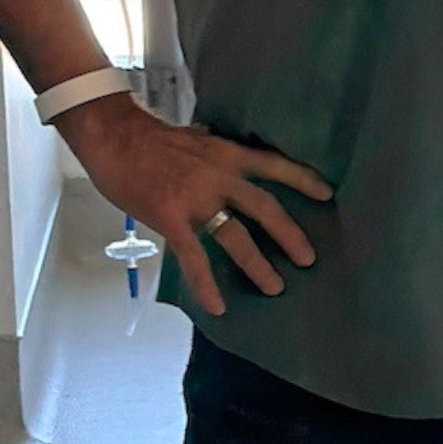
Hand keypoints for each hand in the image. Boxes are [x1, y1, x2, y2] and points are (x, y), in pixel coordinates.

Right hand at [59, 98, 332, 317]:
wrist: (114, 137)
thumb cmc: (151, 138)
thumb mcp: (197, 139)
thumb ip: (217, 156)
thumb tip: (228, 164)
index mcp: (228, 154)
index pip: (275, 165)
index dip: (303, 179)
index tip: (327, 193)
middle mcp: (221, 176)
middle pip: (266, 208)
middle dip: (290, 235)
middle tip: (309, 259)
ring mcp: (197, 200)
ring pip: (237, 237)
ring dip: (258, 265)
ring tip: (276, 287)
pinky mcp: (172, 219)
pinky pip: (195, 259)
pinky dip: (207, 285)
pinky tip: (218, 307)